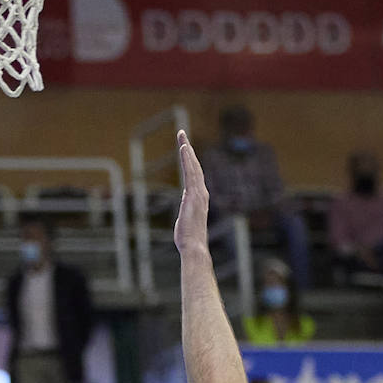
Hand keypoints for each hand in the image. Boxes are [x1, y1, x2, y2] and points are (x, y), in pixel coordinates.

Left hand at [174, 132, 210, 257]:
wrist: (194, 247)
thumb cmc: (188, 238)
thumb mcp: (185, 218)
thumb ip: (185, 206)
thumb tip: (185, 197)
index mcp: (198, 198)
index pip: (193, 175)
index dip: (189, 161)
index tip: (184, 148)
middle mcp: (201, 193)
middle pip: (194, 166)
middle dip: (188, 150)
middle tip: (182, 135)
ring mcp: (199, 193)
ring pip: (193, 166)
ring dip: (187, 150)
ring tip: (182, 136)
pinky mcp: (194, 195)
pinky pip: (191, 173)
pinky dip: (188, 160)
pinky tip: (184, 148)